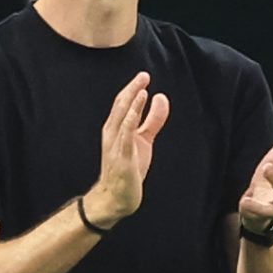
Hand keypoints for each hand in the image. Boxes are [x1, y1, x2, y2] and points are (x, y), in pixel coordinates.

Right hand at [88, 71, 167, 226]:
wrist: (117, 197)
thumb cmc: (128, 167)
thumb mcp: (144, 139)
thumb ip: (152, 119)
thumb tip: (160, 97)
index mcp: (116, 128)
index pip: (123, 104)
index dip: (133, 89)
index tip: (144, 76)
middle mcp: (112, 133)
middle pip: (120, 106)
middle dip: (132, 90)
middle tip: (144, 76)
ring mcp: (115, 145)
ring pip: (121, 118)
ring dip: (131, 102)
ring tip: (142, 88)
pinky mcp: (122, 156)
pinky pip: (125, 135)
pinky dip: (130, 119)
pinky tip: (136, 110)